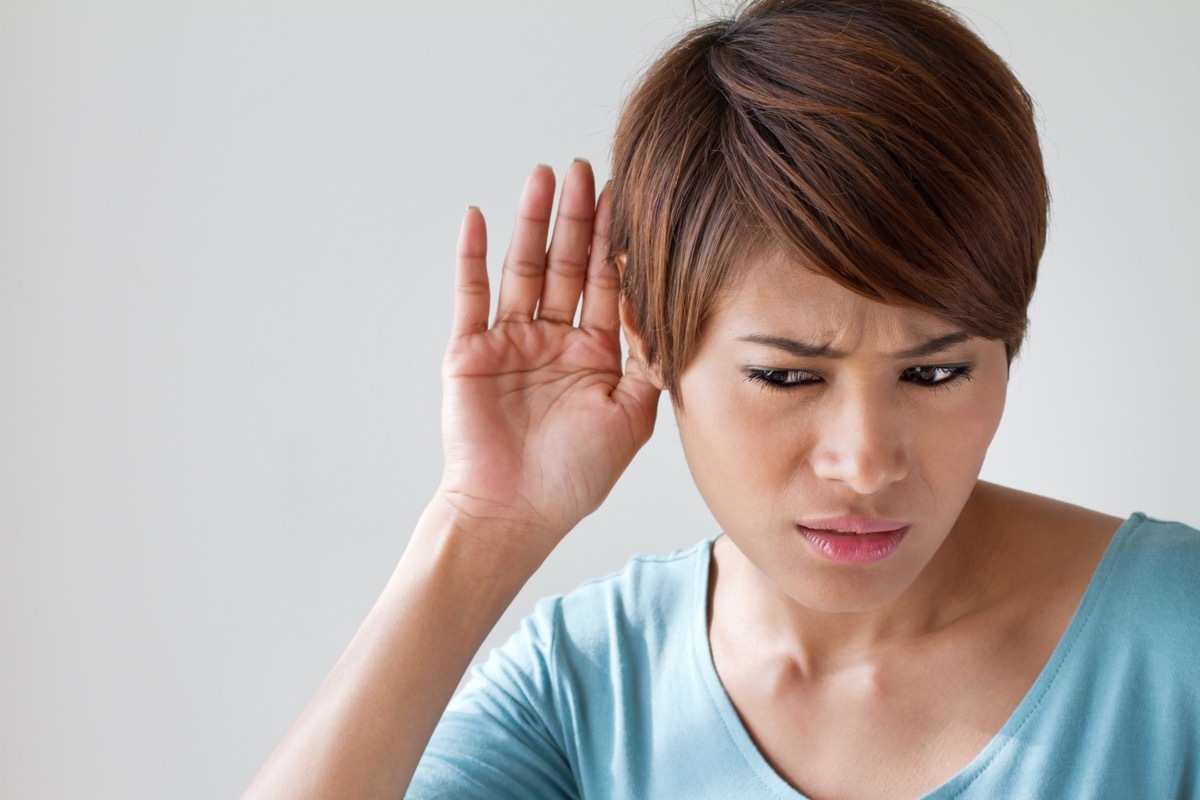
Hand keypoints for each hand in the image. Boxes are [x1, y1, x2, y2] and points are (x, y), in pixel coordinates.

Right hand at [437, 160, 660, 553]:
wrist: (512, 512)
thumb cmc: (573, 476)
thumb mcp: (632, 417)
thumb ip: (651, 362)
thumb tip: (669, 307)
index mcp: (595, 354)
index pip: (608, 285)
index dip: (617, 243)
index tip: (630, 198)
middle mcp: (554, 340)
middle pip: (567, 265)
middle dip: (578, 219)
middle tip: (586, 170)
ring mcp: (511, 342)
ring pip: (523, 269)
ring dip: (533, 224)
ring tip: (543, 178)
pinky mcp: (470, 350)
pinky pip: (471, 295)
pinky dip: (474, 257)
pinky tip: (481, 218)